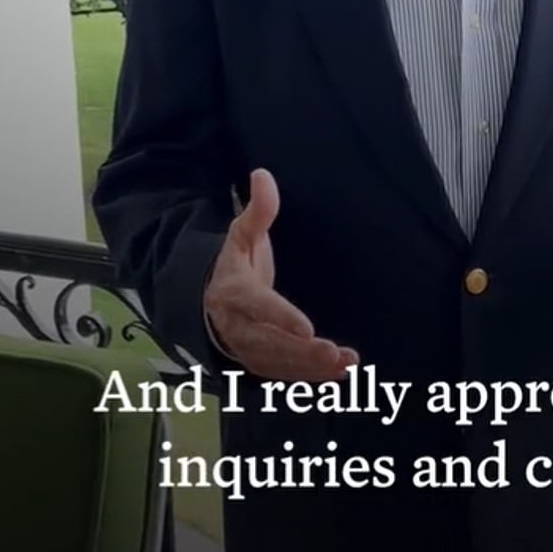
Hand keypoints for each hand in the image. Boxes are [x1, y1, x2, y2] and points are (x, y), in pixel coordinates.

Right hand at [204, 168, 358, 379]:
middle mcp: (239, 326)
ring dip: (311, 368)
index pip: (259, 306)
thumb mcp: (241, 235)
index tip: (307, 327)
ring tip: (345, 365)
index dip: (280, 317)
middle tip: (333, 353)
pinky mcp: (260, 364)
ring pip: (278, 364)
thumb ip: (257, 211)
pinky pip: (284, 374)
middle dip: (301, 352)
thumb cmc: (234, 265)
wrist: (207, 303)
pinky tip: (340, 373)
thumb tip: (263, 174)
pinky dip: (310, 377)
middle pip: (269, 343)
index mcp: (235, 292)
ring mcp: (248, 349)